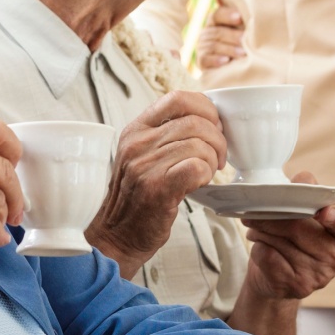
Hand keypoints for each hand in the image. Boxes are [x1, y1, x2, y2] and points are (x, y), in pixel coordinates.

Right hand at [84, 91, 226, 276]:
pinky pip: (197, 166)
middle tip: (219, 157)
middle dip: (218, 139)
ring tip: (207, 172)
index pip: (178, 98)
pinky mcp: (158, 188)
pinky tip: (201, 183)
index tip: (214, 125)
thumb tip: (208, 118)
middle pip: (195, 122)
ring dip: (213, 160)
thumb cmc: (137, 197)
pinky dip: (207, 173)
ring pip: (200, 145)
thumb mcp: (142, 155)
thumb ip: (166, 135)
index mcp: (136, 129)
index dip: (206, 108)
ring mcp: (145, 166)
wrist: (116, 235)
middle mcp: (138, 143)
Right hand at [196, 5, 245, 69]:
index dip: (228, 15)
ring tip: (243, 53)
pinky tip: (226, 60)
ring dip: (229, 49)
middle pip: (217, 31)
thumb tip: (255, 12)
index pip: (218, 15)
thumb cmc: (241, 46)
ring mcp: (202, 47)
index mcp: (215, 22)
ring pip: (214, 45)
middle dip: (233, 36)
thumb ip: (244, 23)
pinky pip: (205, 59)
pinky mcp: (201, 61)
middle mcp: (206, 32)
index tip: (240, 18)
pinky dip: (216, 60)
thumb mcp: (242, 32)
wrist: (230, 69)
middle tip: (245, 39)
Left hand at [229, 174, 334, 334]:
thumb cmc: (292, 237)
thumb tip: (302, 181)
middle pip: (299, 226)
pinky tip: (260, 247)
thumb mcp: (304, 214)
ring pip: (279, 240)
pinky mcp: (296, 286)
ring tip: (257, 229)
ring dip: (260, 229)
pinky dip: (257, 247)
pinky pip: (268, 255)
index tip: (323, 211)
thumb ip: (307, 192)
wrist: (275, 277)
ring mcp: (318, 275)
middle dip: (272, 214)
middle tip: (255, 211)